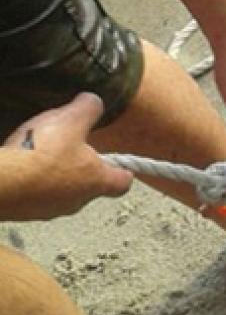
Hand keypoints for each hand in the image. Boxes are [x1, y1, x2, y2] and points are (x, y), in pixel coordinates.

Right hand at [2, 94, 132, 220]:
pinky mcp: (26, 213)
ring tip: (43, 155)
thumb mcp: (71, 119)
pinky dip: (34, 183)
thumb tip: (94, 102)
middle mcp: (77, 201)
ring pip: (62, 192)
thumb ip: (88, 109)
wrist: (2, 181)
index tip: (120, 165)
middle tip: (72, 148)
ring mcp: (49, 210)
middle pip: (90, 187)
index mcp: (96, 181)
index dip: (123, 172)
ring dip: (57, 176)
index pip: (121, 183)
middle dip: (84, 169)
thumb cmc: (42, 152)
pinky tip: (23, 167)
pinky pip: (36, 197)